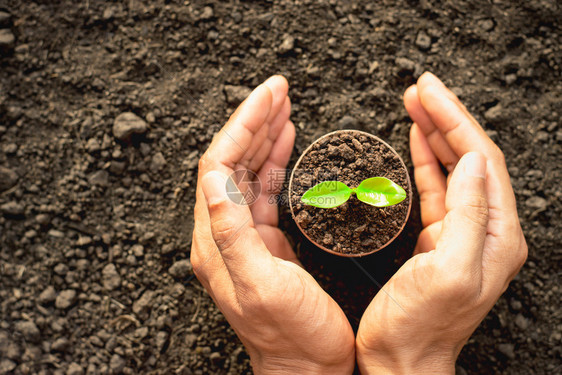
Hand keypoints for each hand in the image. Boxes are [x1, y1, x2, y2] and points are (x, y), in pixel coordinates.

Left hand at [191, 76, 354, 374]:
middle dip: (254, 121)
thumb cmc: (292, 337)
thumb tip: (213, 179)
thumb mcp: (261, 284)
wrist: (307, 368)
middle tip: (278, 90)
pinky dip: (274, 161)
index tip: (268, 98)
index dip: (241, 126)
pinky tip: (285, 143)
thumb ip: (232, 232)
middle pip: (232, 160)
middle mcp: (224, 234)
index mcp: (217, 241)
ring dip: (264, 135)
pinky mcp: (266, 240)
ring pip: (248, 170)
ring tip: (283, 107)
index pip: (219, 165)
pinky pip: (264, 189)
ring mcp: (245, 235)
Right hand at [356, 72, 527, 373]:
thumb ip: (465, 214)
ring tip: (416, 102)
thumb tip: (469, 162)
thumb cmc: (420, 326)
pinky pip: (436, 187)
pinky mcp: (437, 237)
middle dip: (445, 117)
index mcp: (495, 235)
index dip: (456, 120)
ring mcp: (461, 231)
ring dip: (435, 132)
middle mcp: (485, 229)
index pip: (480, 160)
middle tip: (421, 88)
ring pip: (452, 167)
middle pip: (468, 156)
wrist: (401, 359)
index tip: (431, 92)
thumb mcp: (447, 271)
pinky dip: (426, 159)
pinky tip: (418, 140)